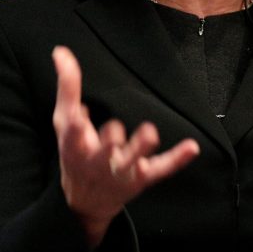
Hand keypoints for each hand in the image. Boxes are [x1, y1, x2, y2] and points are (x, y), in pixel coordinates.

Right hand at [52, 46, 199, 247]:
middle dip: (109, 143)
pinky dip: (177, 159)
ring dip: (140, 147)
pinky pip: (161, 169)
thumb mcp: (64, 122)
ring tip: (150, 132)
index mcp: (76, 147)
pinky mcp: (142, 178)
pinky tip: (192, 148)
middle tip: (114, 131)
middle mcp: (99, 162)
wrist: (84, 201)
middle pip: (105, 152)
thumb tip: (61, 50)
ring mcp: (122, 171)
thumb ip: (67, 87)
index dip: (77, 130)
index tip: (79, 119)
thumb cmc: (75, 152)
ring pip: (133, 161)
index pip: (75, 138)